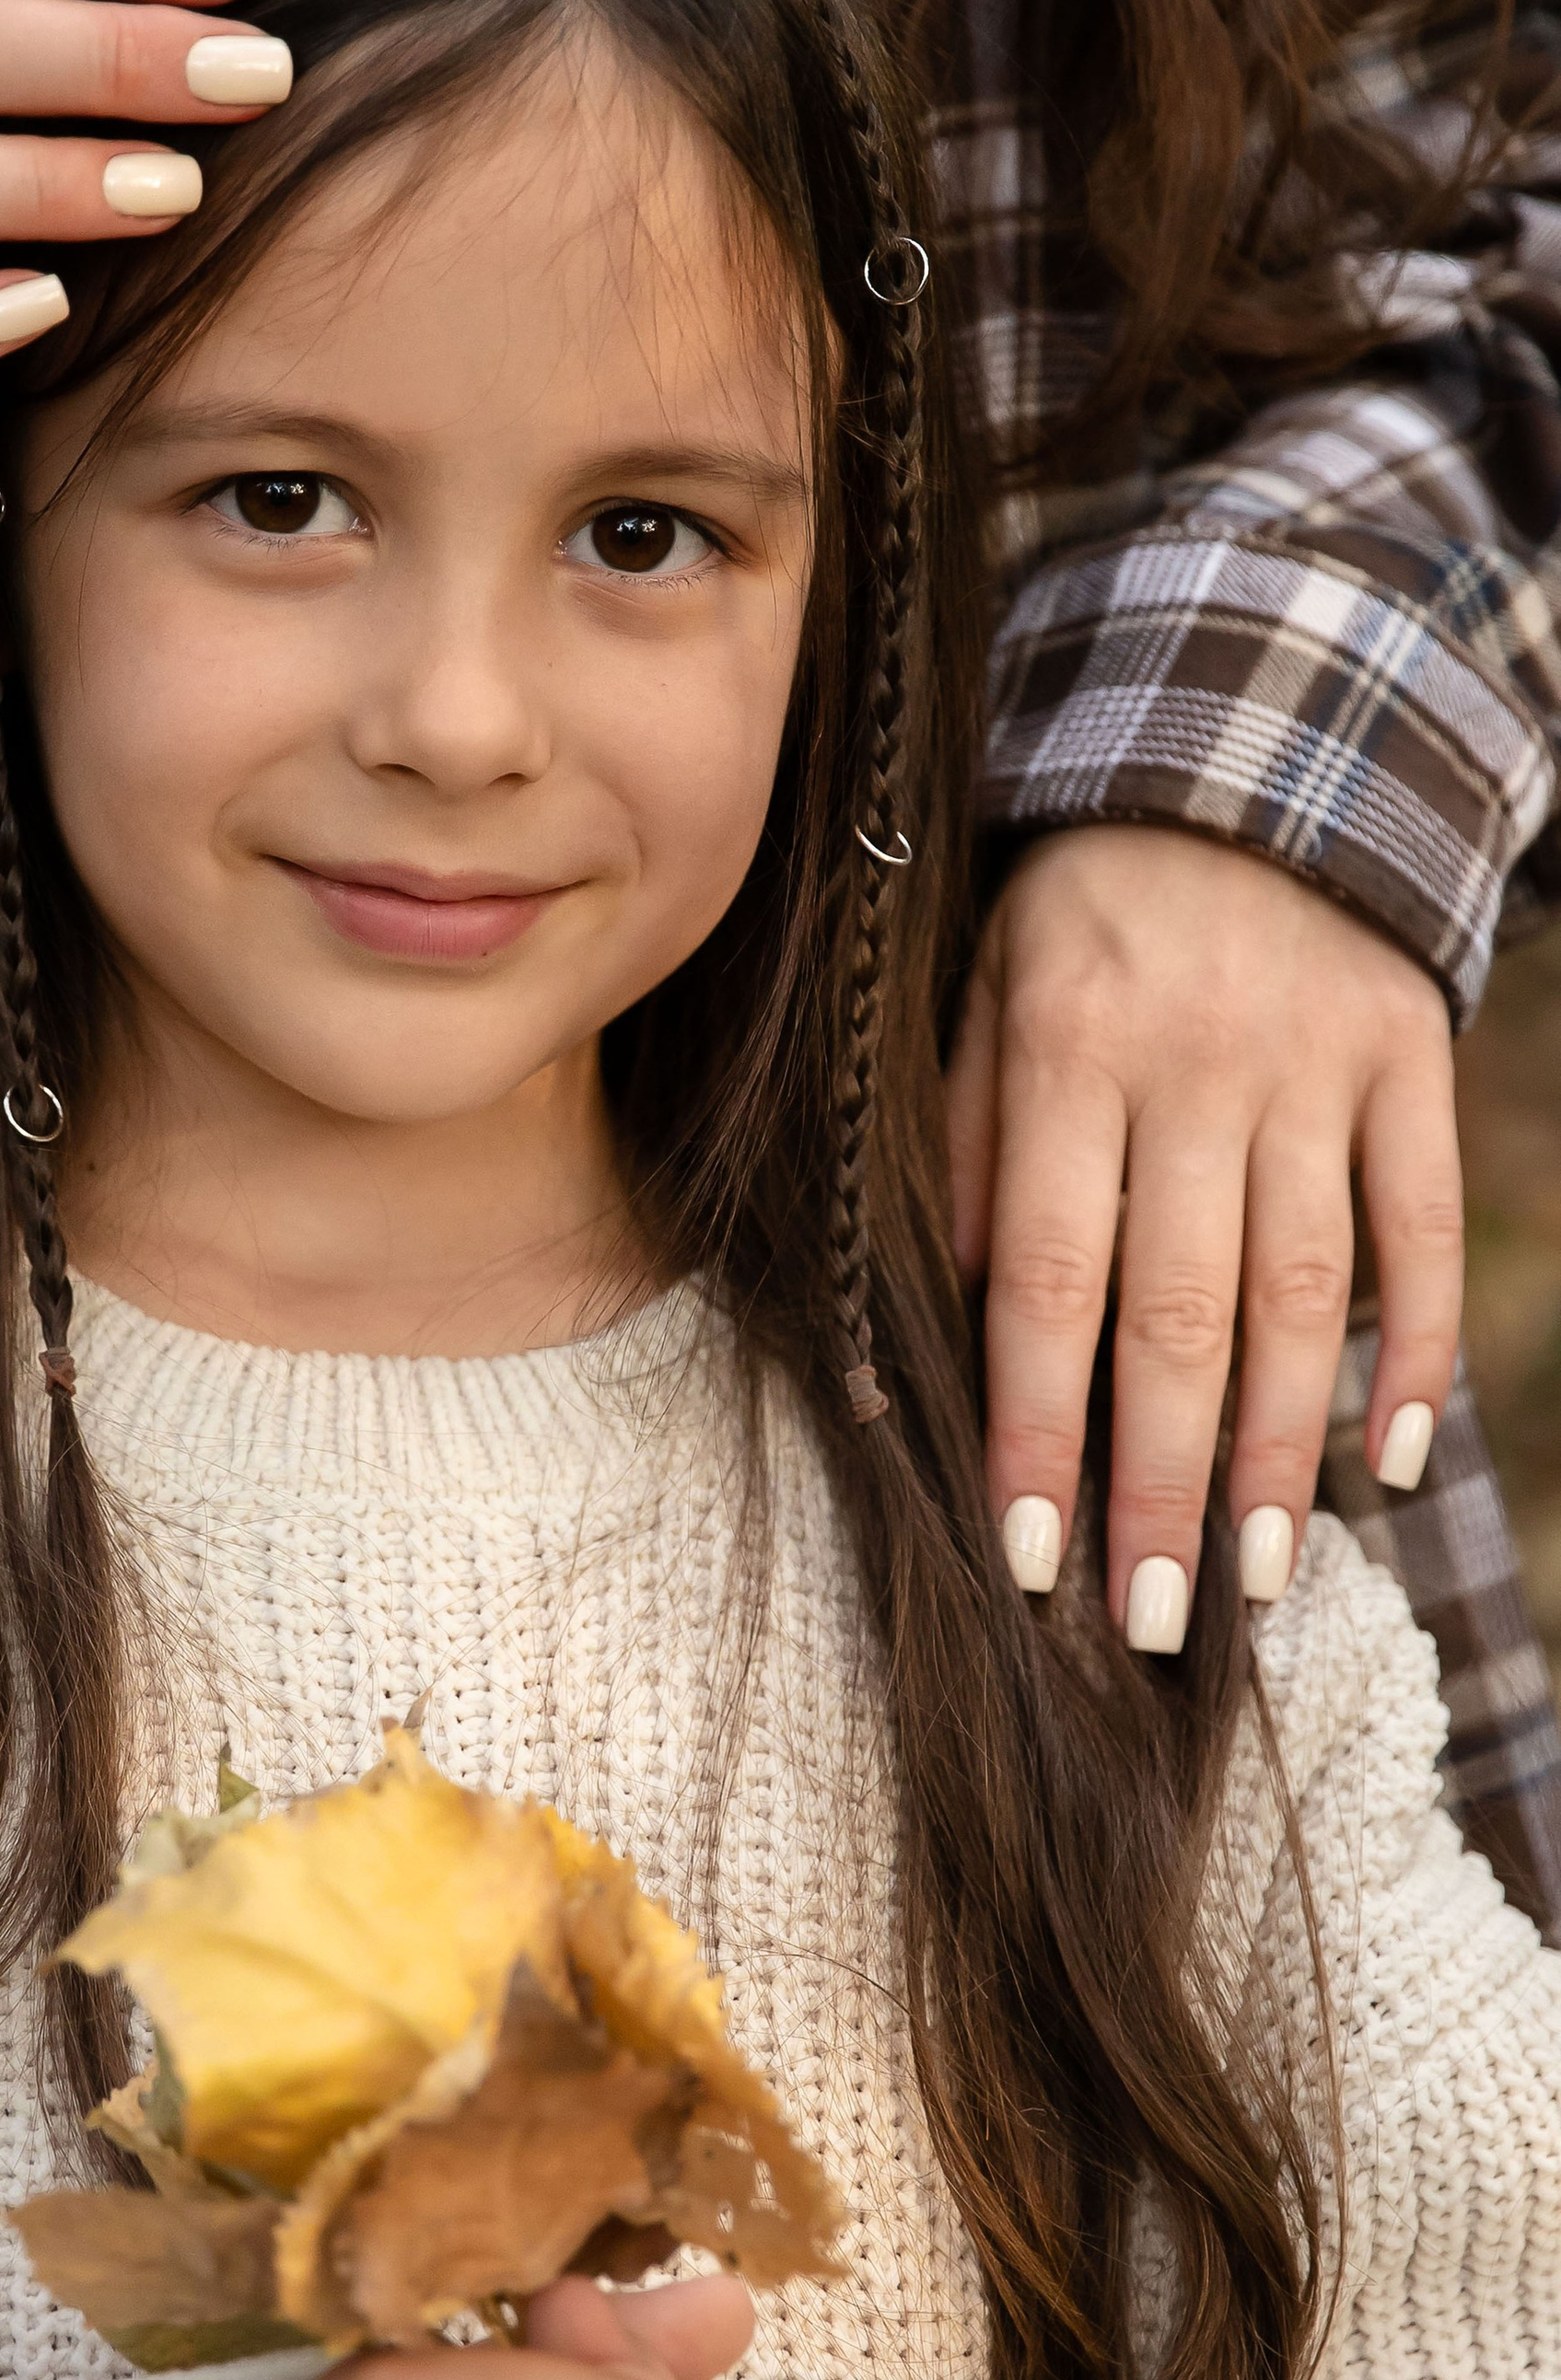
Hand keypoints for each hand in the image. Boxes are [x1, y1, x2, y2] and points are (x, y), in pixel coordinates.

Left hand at [947, 824, 1460, 1642]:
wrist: (1244, 761)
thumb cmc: (1076, 918)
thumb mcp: (975, 994)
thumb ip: (962, 1149)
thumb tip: (959, 1328)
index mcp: (1063, 1047)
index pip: (1045, 1278)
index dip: (1040, 1426)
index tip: (1031, 1559)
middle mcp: (1194, 1065)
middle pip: (1178, 1309)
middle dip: (1160, 1479)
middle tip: (1151, 1618)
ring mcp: (1314, 1066)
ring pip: (1303, 1290)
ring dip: (1281, 1449)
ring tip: (1261, 1580)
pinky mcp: (1411, 1059)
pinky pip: (1420, 1224)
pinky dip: (1414, 1345)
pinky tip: (1390, 1457)